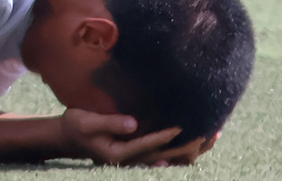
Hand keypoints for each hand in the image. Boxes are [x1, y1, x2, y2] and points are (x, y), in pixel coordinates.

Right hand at [61, 110, 213, 166]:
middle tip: (208, 133)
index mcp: (120, 153)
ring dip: (193, 150)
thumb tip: (135, 123)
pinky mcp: (140, 155)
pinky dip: (184, 149)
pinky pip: (167, 155)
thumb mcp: (87, 122)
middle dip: (189, 146)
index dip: (166, 135)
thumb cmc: (76, 126)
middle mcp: (133, 160)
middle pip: (167, 157)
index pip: (149, 145)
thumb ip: (110, 122)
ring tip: (212, 136)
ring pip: (171, 159)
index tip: (182, 126)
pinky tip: (198, 140)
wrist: (69, 138)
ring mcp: (138, 159)